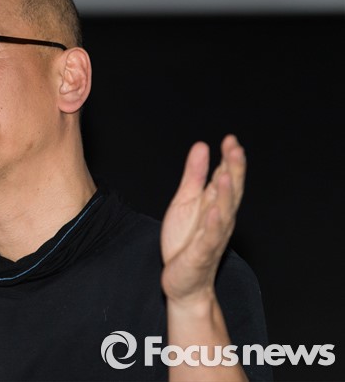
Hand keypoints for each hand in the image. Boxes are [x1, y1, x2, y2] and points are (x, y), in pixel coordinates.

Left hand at [160, 134, 245, 304]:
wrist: (183, 280)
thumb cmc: (186, 240)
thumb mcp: (185, 201)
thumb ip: (194, 175)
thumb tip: (202, 145)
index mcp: (216, 204)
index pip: (226, 177)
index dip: (229, 159)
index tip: (230, 139)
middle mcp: (220, 218)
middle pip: (230, 192)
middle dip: (233, 171)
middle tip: (236, 148)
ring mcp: (213, 236)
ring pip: (223, 213)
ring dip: (225, 194)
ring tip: (225, 175)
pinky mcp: (202, 253)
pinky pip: (210, 238)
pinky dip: (213, 224)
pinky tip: (214, 210)